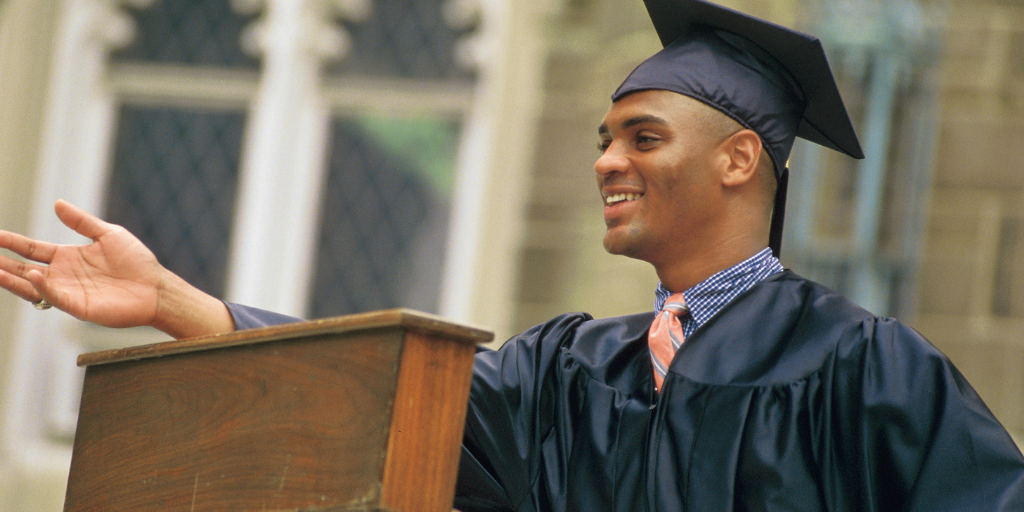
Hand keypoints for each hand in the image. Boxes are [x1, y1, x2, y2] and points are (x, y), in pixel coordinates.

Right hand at [0, 200, 233, 336]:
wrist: (156, 287)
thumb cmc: (137, 261)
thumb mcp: (108, 234)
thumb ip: (81, 222)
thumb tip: (57, 203)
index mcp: (68, 257)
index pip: (32, 249)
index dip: (12, 242)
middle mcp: (63, 275)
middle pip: (24, 268)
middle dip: (3, 262)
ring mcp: (69, 292)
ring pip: (33, 286)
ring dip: (12, 279)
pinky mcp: (79, 307)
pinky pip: (55, 297)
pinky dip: (43, 287)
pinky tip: (33, 274)